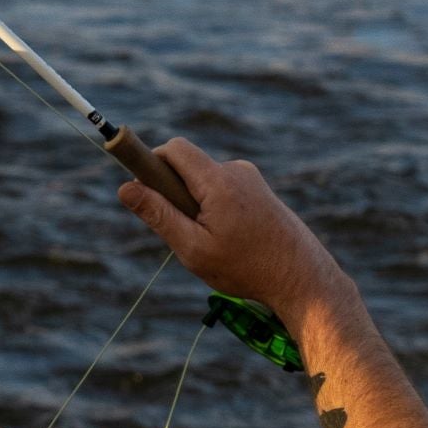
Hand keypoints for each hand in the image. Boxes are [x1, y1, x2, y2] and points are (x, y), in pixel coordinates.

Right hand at [116, 135, 343, 326]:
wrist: (303, 278)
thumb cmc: (247, 268)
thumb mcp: (192, 247)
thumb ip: (158, 215)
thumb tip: (124, 188)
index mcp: (218, 181)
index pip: (174, 150)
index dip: (150, 162)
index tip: (140, 189)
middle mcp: (237, 171)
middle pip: (187, 164)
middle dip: (171, 190)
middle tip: (178, 230)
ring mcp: (251, 180)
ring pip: (205, 180)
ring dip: (194, 203)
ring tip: (210, 243)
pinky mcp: (260, 191)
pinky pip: (222, 189)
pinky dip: (213, 208)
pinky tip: (228, 240)